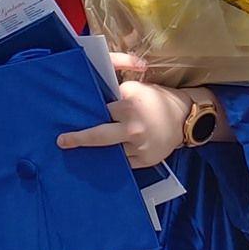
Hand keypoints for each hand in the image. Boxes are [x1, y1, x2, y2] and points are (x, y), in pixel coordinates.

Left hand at [56, 78, 192, 170]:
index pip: (100, 109)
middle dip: (77, 138)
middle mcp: (132, 126)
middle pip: (97, 135)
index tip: (70, 115)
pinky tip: (107, 157)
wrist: (187, 119)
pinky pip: (123, 161)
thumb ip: (117, 94)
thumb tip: (93, 103)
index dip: (88, 111)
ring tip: (84, 152)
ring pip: (109, 150)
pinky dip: (115, 158)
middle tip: (61, 141)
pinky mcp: (144, 160)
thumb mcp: (138, 88)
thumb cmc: (158, 100)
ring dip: (98, 150)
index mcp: (130, 104)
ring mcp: (138, 146)